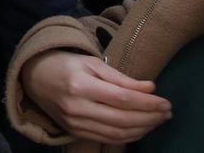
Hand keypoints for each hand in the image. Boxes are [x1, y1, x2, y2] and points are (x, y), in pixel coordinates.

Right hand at [22, 52, 171, 144]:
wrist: (35, 78)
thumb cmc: (66, 65)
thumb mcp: (92, 63)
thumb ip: (121, 78)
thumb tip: (151, 89)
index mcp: (80, 85)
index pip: (122, 99)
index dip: (148, 103)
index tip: (166, 102)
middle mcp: (77, 107)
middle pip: (122, 119)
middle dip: (150, 118)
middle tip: (167, 112)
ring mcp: (75, 123)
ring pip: (117, 134)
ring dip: (143, 129)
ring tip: (158, 121)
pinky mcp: (75, 132)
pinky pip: (108, 139)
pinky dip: (128, 137)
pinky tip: (141, 128)